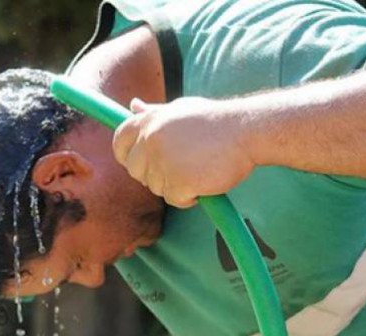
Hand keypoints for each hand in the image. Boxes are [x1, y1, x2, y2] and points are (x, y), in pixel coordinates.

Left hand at [112, 97, 255, 207]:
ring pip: (156, 187)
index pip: (119, 142)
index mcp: (148, 121)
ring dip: (174, 185)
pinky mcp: (178, 181)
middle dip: (153, 174)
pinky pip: (174, 199)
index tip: (139, 162)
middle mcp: (150, 140)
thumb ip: (154, 112)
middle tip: (180, 167)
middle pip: (135, 170)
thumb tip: (133, 106)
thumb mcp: (180, 109)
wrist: (246, 130)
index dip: (126, 155)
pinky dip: (188, 197)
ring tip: (198, 169)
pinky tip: (204, 182)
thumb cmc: (215, 120)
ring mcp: (163, 161)